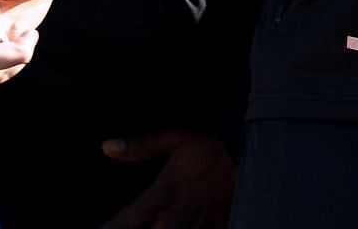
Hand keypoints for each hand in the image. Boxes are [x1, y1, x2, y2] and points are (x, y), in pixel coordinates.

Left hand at [97, 130, 236, 228]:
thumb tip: (106, 146)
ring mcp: (197, 225)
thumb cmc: (209, 144)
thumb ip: (140, 145)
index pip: (124, 223)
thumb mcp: (175, 138)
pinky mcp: (217, 228)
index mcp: (162, 194)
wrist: (251, 150)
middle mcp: (176, 215)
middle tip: (132, 228)